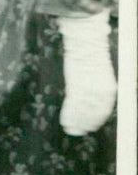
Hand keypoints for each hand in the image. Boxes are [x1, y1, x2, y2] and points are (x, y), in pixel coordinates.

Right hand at [58, 11, 116, 134]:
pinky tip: (65, 122)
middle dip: (86, 124)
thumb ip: (98, 86)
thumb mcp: (100, 72)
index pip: (104, 110)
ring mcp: (88, 91)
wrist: (86, 43)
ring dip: (77, 123)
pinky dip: (68, 115)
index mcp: (108, 89)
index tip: (91, 126)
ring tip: (71, 130)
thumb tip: (91, 96)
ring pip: (82, 113)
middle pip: (93, 114)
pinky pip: (72, 106)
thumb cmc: (92, 54)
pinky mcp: (76, 88)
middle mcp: (100, 93)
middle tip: (80, 131)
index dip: (97, 120)